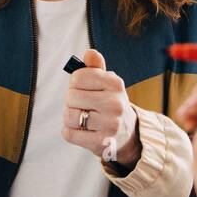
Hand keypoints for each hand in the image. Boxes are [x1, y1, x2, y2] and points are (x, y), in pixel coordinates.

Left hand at [62, 49, 141, 169]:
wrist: (126, 132)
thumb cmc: (110, 102)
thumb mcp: (106, 82)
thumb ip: (95, 67)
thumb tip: (89, 53)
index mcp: (115, 83)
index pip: (78, 77)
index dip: (75, 82)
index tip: (82, 87)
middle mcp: (115, 103)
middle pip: (71, 97)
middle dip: (71, 101)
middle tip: (83, 105)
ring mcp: (109, 125)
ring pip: (69, 116)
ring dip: (70, 117)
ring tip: (82, 118)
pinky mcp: (101, 143)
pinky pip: (69, 134)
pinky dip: (70, 132)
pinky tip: (82, 130)